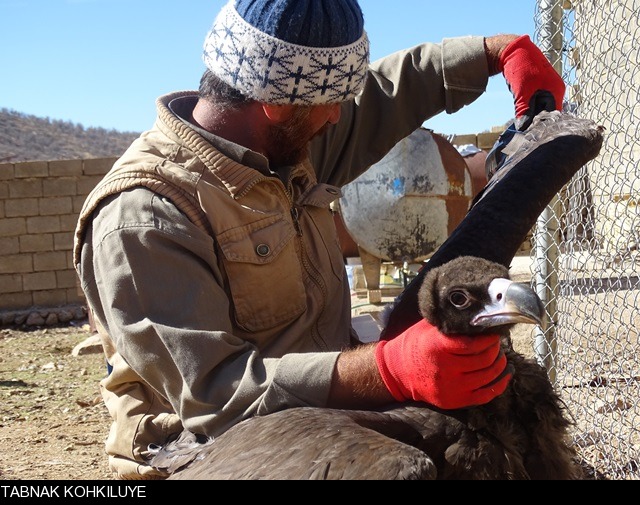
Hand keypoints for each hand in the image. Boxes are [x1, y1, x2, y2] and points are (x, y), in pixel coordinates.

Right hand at [375, 319, 510, 409]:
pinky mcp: (454, 401)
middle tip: (496, 344)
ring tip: (499, 356)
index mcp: (438, 346)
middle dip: (495, 349)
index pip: (473, 344)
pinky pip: (485, 395)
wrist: (398, 372)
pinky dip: (499, 384)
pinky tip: (504, 374)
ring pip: (488, 376)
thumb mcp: (428, 327)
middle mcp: (445, 368)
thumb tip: (478, 316)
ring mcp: (450, 387)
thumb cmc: (415, 344)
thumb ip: (451, 323)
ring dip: (499, 364)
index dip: (489, 338)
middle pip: (484, 360)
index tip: (494, 333)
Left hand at [499, 35, 565, 129]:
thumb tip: (523, 128)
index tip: (532, 132)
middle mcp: (555, 89)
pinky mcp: (538, 87)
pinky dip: (529, 108)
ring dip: (532, 114)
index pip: (553, 114)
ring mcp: (547, 87)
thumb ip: (524, 111)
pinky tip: (522, 113)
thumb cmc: (521, 68)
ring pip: (541, 107)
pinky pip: (536, 102)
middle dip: (537, 120)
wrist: (513, 50)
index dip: (543, 124)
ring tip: (523, 123)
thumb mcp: (522, 93)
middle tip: (526, 131)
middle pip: (548, 111)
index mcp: (556, 90)